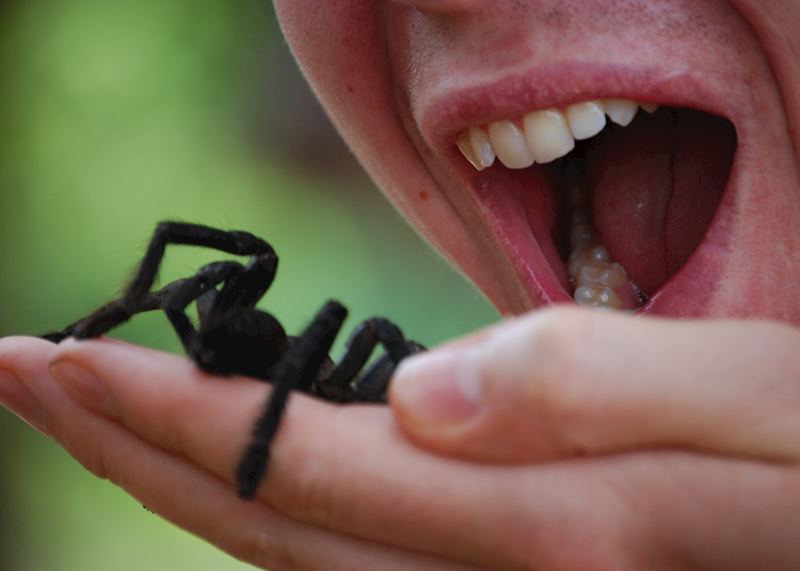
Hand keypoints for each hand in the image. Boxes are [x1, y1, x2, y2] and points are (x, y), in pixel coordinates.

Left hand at [0, 307, 796, 570]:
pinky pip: (352, 550)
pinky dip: (267, 501)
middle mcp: (497, 567)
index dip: (178, 414)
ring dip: (182, 475)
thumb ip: (590, 388)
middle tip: (26, 374)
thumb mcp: (747, 400)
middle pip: (267, 520)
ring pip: (294, 545)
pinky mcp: (510, 565)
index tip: (68, 360)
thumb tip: (426, 392)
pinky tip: (232, 458)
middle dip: (134, 449)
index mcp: (541, 516)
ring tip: (98, 408)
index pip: (307, 463)